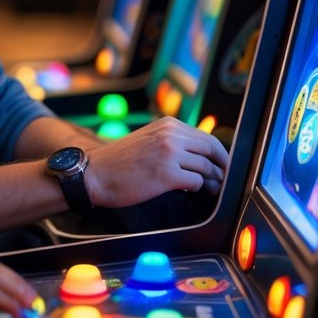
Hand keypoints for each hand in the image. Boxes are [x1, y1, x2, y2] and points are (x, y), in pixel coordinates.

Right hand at [85, 117, 229, 207]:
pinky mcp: (167, 175)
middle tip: (222, 180)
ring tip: (210, 190)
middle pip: (212, 150)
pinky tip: (190, 192)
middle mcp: (170, 135)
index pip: (206, 137)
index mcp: (167, 125)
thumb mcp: (147, 139)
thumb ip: (171, 141)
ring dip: (212, 181)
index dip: (218, 154)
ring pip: (207, 168)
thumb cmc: (118, 161)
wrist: (95, 174)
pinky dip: (197, 189)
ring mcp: (169, 154)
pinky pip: (196, 182)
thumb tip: (200, 154)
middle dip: (222, 167)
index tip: (221, 165)